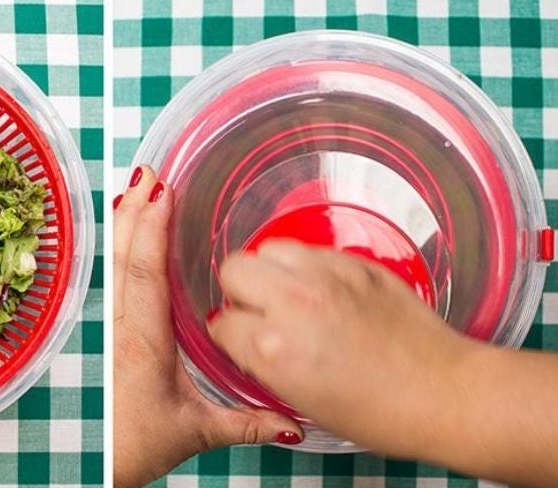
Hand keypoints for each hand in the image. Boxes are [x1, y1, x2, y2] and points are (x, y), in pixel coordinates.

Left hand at [113, 167, 301, 487]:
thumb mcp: (197, 432)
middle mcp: (122, 326)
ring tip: (138, 185)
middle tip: (149, 171)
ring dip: (125, 222)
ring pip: (113, 263)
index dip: (150, 231)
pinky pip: (113, 276)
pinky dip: (120, 245)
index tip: (161, 194)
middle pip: (122, 257)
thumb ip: (246, 424)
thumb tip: (292, 422)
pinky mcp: (110, 329)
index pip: (144, 276)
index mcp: (143, 343)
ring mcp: (112, 325)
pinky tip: (128, 227)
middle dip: (135, 210)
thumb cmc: (138, 444)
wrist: (99, 462)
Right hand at [207, 240, 477, 457]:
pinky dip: (307, 267)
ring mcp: (325, 278)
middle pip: (234, 269)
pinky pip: (310, 251)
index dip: (229, 332)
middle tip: (259, 308)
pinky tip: (324, 290)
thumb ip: (264, 361)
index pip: (220, 322)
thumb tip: (248, 337)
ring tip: (290, 293)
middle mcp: (291, 305)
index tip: (242, 337)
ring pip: (269, 249)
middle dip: (239, 290)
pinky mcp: (356, 264)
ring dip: (271, 270)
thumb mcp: (300, 399)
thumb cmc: (378, 411)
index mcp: (271, 349)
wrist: (442, 393)